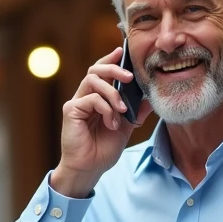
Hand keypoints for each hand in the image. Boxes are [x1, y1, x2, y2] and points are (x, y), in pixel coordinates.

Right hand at [51, 45, 154, 197]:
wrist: (90, 169)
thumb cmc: (103, 149)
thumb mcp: (126, 128)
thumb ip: (135, 111)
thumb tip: (152, 98)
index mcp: (96, 98)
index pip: (101, 72)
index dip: (111, 60)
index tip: (123, 52)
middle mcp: (84, 97)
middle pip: (95, 69)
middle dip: (114, 69)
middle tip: (130, 78)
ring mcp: (76, 103)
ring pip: (93, 80)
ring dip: (112, 93)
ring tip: (121, 110)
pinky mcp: (71, 111)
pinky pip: (91, 98)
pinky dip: (106, 108)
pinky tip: (111, 123)